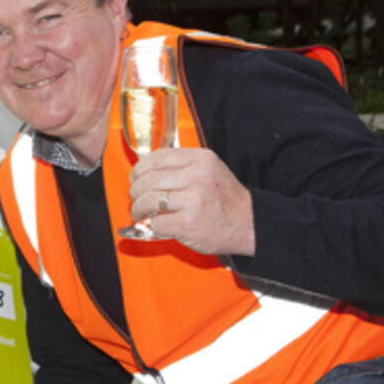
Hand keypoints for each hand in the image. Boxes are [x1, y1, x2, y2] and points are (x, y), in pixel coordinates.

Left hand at [128, 147, 254, 255]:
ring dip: (137, 208)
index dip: (139, 169)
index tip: (135, 178)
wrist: (249, 225)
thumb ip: (181, 166)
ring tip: (139, 213)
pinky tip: (157, 225)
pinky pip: (156, 222)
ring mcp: (193, 200)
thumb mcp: (209, 170)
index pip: (156, 158)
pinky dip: (152, 225)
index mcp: (201, 159)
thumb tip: (145, 170)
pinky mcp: (188, 223)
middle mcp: (198, 176)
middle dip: (135, 190)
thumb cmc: (225, 199)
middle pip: (148, 179)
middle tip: (135, 198)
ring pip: (148, 200)